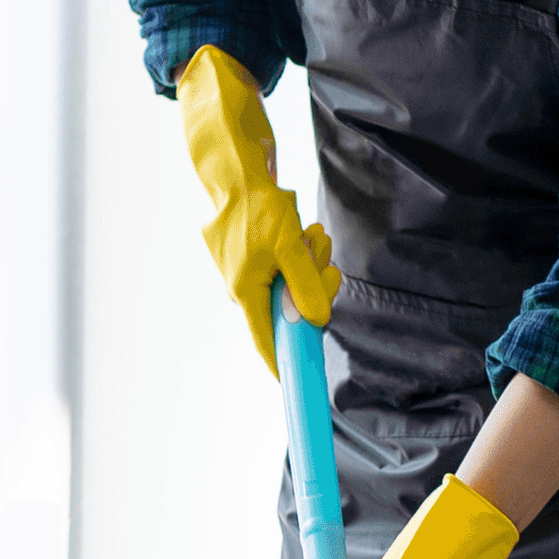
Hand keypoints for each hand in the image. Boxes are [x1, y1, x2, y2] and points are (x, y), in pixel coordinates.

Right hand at [178, 46, 337, 371]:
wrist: (237, 173)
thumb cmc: (259, 208)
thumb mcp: (290, 247)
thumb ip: (305, 285)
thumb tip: (318, 321)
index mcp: (246, 293)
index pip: (267, 343)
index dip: (284, 365)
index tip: (297, 386)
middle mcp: (244, 289)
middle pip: (292, 309)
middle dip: (315, 287)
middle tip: (322, 260)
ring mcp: (247, 274)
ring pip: (294, 285)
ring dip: (311, 264)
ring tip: (309, 235)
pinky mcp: (254, 259)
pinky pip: (288, 268)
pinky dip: (301, 254)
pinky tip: (300, 232)